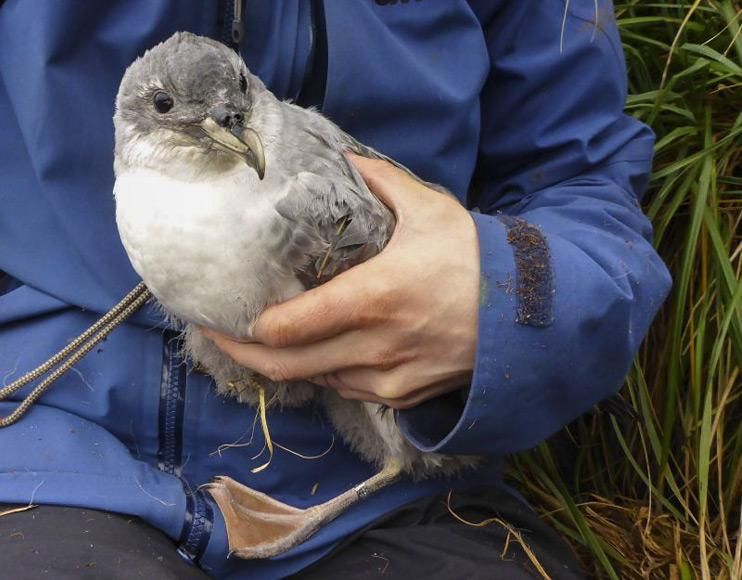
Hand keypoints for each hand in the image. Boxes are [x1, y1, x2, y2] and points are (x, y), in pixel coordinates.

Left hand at [203, 154, 479, 408]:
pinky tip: (318, 352)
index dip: (247, 328)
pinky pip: (349, 390)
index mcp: (371, 298)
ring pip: (316, 380)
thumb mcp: (429, 209)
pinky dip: (326, 373)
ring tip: (264, 341)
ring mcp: (389, 377)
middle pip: (287, 366)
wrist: (533, 314)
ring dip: (287, 364)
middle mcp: (374, 346)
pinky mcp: (403, 395)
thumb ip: (379, 181)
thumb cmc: (477, 258)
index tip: (224, 315)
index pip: (288, 328)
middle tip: (220, 337)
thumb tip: (344, 156)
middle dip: (245, 354)